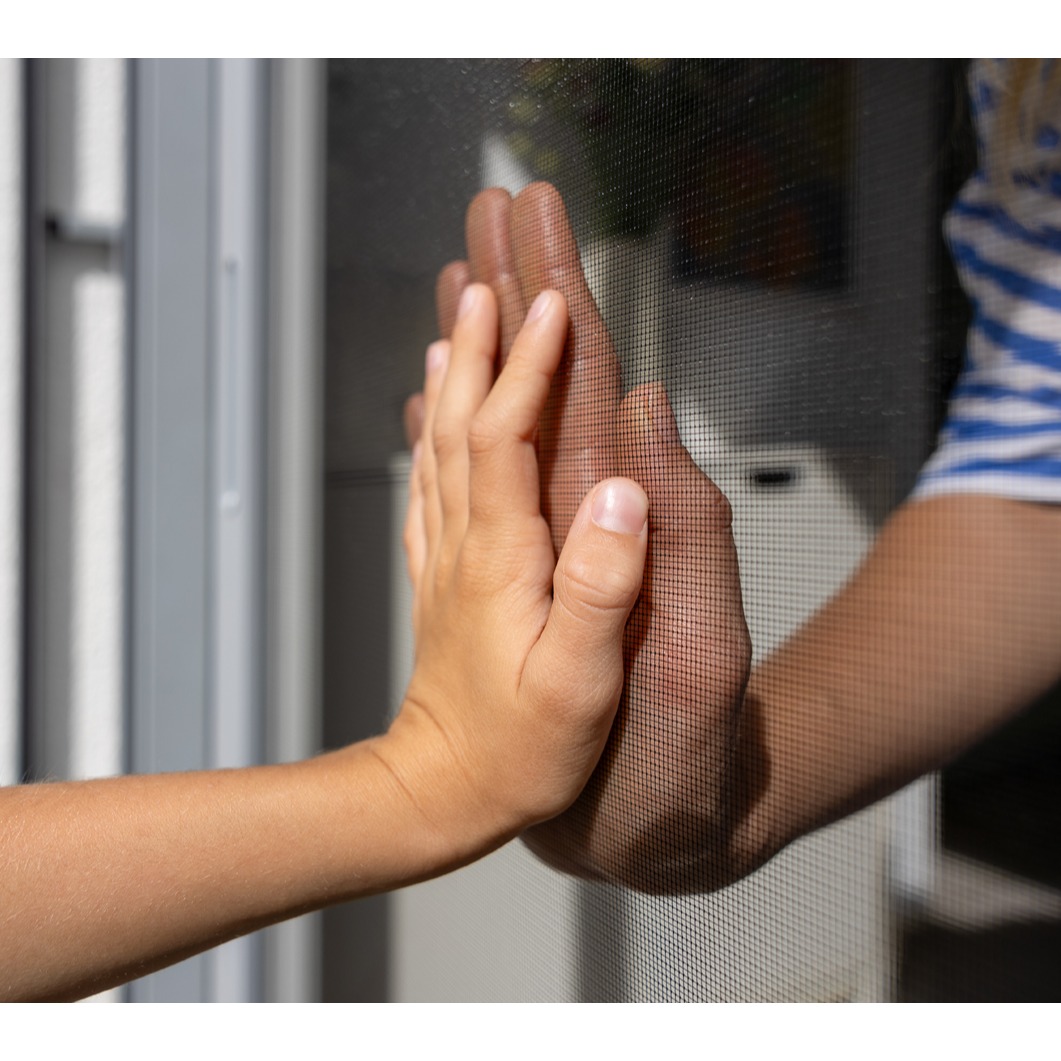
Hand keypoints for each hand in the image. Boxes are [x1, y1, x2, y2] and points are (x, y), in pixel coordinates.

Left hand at [423, 184, 751, 891]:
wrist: (441, 792)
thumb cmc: (518, 750)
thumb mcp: (579, 681)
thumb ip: (602, 583)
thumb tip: (621, 489)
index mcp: (502, 555)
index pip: (507, 434)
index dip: (527, 366)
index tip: (550, 302)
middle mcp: (464, 542)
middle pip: (462, 419)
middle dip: (479, 340)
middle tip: (487, 270)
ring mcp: (446, 558)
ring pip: (439, 442)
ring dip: (450, 373)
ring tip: (457, 316)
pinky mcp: (443, 579)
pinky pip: (429, 485)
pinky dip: (430, 432)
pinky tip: (426, 411)